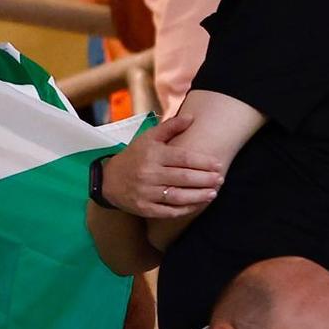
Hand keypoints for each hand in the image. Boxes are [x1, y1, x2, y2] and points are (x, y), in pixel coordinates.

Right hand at [101, 111, 221, 217]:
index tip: (218, 164)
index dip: (203, 162)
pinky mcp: (144, 208)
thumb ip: (170, 127)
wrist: (108, 179)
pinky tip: (196, 205)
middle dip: (205, 179)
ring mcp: (146, 192)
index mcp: (152, 154)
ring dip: (199, 196)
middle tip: (220, 179)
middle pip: (183, 178)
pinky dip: (185, 209)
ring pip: (178, 196)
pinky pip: (169, 211)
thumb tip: (192, 117)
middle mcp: (148, 173)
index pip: (183, 158)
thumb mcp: (148, 138)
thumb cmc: (134, 156)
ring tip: (213, 193)